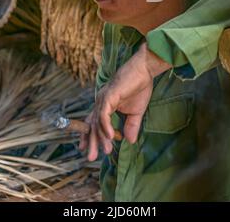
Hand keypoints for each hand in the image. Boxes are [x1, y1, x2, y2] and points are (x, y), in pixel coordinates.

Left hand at [79, 42, 171, 160]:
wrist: (144, 71)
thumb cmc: (139, 87)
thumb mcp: (136, 112)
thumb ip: (131, 126)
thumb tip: (130, 141)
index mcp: (105, 105)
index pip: (93, 122)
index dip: (89, 136)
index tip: (86, 149)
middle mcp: (101, 102)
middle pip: (92, 124)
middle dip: (92, 141)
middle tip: (91, 157)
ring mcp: (104, 98)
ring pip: (98, 121)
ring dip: (101, 137)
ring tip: (106, 150)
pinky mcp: (109, 95)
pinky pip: (104, 114)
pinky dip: (105, 126)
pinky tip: (111, 136)